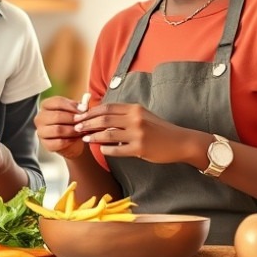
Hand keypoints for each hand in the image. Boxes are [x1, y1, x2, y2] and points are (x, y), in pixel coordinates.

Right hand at [34, 95, 85, 158]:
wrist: (71, 140)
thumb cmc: (72, 121)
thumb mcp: (76, 111)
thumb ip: (81, 104)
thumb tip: (87, 96)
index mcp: (46, 105)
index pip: (57, 102)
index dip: (72, 106)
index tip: (84, 110)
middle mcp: (40, 117)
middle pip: (57, 116)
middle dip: (72, 118)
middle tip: (83, 121)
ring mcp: (41, 131)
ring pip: (57, 130)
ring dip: (72, 130)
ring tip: (81, 130)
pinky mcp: (45, 144)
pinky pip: (58, 142)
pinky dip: (69, 141)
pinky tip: (76, 139)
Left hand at [73, 102, 189, 162]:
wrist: (180, 141)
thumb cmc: (159, 129)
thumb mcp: (142, 115)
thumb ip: (124, 114)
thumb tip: (102, 116)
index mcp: (134, 109)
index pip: (107, 107)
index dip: (91, 111)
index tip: (80, 115)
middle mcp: (135, 119)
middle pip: (104, 119)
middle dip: (87, 123)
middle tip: (76, 127)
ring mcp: (137, 134)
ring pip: (108, 134)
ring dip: (93, 136)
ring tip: (85, 139)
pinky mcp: (140, 149)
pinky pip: (117, 149)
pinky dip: (106, 149)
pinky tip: (101, 149)